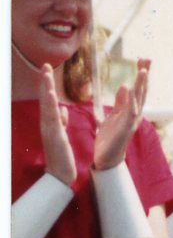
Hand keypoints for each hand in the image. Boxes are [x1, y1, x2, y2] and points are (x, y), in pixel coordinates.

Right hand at [35, 64, 75, 186]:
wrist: (60, 173)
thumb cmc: (61, 154)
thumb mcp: (62, 134)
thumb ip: (61, 121)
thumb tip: (62, 109)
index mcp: (51, 122)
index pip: (48, 100)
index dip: (47, 84)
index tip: (48, 69)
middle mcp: (47, 123)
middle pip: (45, 99)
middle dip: (45, 81)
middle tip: (45, 65)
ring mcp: (49, 129)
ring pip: (46, 105)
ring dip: (46, 89)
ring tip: (46, 74)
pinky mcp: (54, 135)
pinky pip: (52, 118)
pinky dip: (51, 106)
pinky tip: (50, 96)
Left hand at [93, 58, 148, 171]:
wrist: (107, 158)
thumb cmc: (110, 138)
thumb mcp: (113, 116)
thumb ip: (120, 103)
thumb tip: (125, 86)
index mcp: (132, 110)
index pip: (138, 89)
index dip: (141, 76)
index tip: (143, 60)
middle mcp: (135, 114)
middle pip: (142, 91)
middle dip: (144, 75)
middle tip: (147, 59)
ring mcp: (132, 121)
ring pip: (139, 99)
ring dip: (141, 85)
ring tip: (142, 70)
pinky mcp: (126, 128)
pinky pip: (130, 111)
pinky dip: (131, 100)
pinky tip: (130, 89)